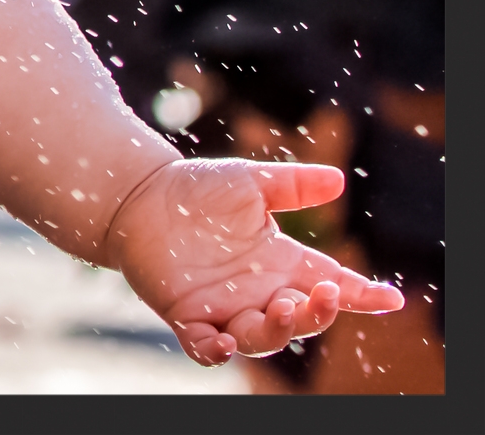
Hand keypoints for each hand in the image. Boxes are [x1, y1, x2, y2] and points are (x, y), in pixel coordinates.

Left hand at [105, 156, 404, 364]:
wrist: (139, 196)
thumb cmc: (197, 190)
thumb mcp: (250, 183)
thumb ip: (293, 185)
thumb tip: (339, 178)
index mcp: (281, 263)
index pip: (330, 283)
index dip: (361, 294)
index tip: (389, 297)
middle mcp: (259, 292)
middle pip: (302, 317)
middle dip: (318, 312)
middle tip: (324, 294)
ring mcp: (225, 308)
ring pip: (262, 338)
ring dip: (277, 329)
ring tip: (281, 308)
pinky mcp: (187, 316)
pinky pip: (205, 347)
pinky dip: (215, 351)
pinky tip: (222, 344)